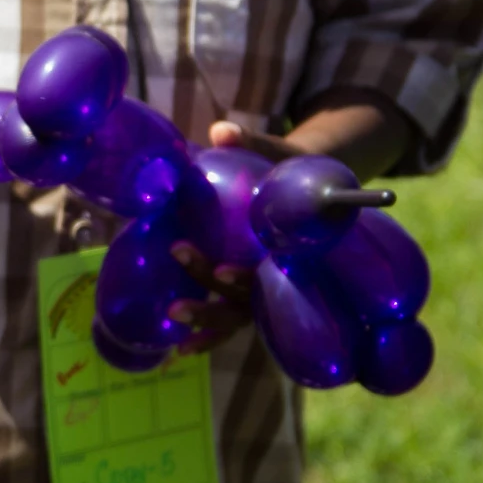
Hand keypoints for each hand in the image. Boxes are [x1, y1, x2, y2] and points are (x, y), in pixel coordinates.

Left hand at [154, 120, 291, 353]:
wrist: (310, 192)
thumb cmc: (291, 173)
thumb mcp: (279, 156)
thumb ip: (252, 143)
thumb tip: (220, 130)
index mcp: (289, 249)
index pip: (269, 270)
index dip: (247, 276)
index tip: (226, 271)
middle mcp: (278, 278)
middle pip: (245, 300)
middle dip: (212, 299)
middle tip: (178, 300)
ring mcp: (263, 291)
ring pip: (235, 316)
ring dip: (204, 323)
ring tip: (172, 325)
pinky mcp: (247, 293)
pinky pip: (227, 320)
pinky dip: (205, 336)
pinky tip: (177, 352)